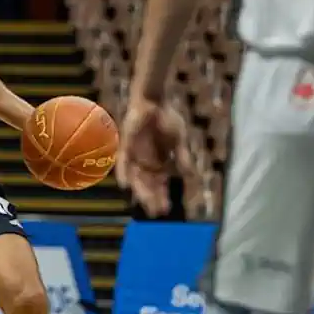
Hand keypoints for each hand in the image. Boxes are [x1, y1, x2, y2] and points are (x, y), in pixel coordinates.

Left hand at [117, 98, 195, 216]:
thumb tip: (190, 176)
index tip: (166, 210)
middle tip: (155, 212)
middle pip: (148, 186)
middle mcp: (146, 162)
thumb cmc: (168, 118)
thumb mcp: (179, 140)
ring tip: (145, 204)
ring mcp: (135, 155)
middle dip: (152, 199)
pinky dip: (123, 173)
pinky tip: (125, 185)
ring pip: (136, 178)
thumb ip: (182, 157)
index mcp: (159, 163)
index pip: (160, 185)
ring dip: (140, 191)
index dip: (162, 197)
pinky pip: (123, 162)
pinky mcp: (126, 146)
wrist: (154, 100)